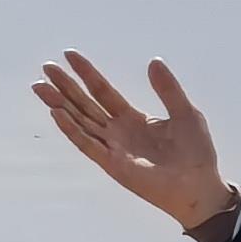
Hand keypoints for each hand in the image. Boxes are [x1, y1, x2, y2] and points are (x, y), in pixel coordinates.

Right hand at [38, 50, 232, 231]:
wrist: (200, 186)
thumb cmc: (195, 153)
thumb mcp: (185, 113)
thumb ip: (168, 89)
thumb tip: (153, 61)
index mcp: (132, 118)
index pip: (103, 91)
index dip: (87, 73)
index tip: (69, 55)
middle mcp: (117, 131)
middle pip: (85, 104)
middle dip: (65, 86)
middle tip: (46, 67)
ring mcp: (112, 147)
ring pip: (80, 121)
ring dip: (59, 104)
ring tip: (40, 86)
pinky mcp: (112, 164)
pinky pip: (87, 144)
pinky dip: (72, 129)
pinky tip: (57, 113)